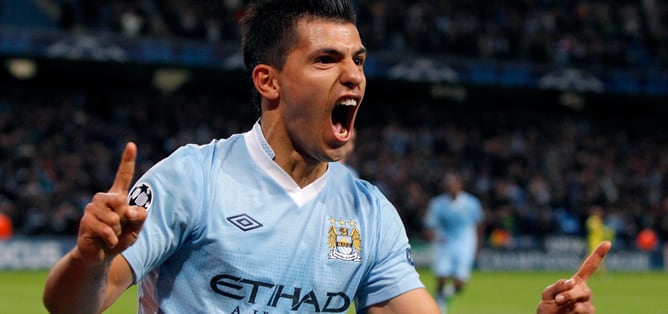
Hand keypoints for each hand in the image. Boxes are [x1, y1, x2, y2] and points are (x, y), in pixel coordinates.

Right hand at [74, 142, 147, 264]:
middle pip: (121, 201)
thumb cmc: (120, 239)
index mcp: (117, 197)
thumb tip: (129, 209)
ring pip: (113, 217)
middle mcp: (103, 199)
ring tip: (111, 235)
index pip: (123, 176)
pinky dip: (111, 238)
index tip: (131, 144)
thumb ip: (139, 217)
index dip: (127, 160)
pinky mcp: (85, 221)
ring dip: (117, 230)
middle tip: (118, 228)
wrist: (101, 256)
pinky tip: (107, 241)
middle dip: (125, 219)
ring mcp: (92, 209)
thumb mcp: (136, 229)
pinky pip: (105, 228)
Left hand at [537, 241, 611, 313]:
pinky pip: (584, 311)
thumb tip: (571, 282)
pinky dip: (572, 312)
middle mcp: (585, 292)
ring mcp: (588, 304)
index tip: (607, 243)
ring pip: (584, 301)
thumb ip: (556, 287)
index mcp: (576, 282)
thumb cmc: (548, 308)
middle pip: (583, 289)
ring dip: (570, 302)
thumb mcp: (547, 295)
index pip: (589, 267)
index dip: (598, 255)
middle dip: (570, 294)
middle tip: (558, 300)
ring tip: (560, 306)